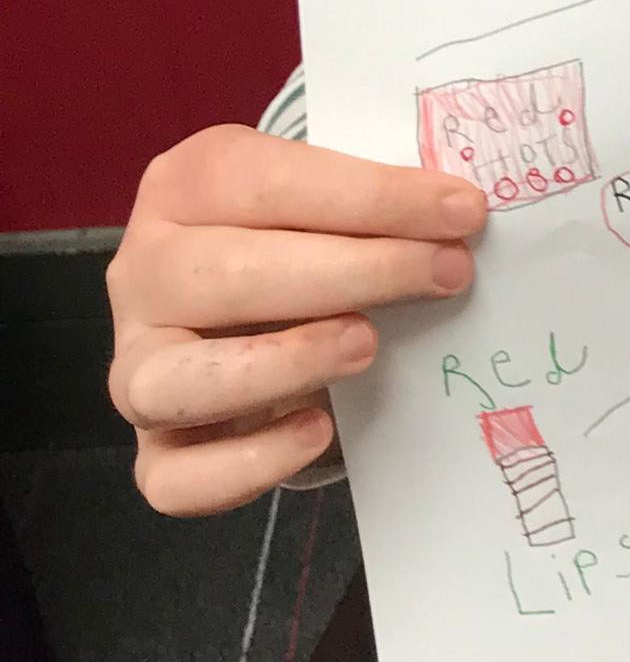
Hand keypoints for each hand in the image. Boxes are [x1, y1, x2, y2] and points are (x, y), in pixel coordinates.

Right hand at [108, 126, 486, 514]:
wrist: (254, 308)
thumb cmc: (301, 238)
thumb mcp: (327, 202)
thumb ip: (372, 204)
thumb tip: (459, 217)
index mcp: (185, 186)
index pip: (268, 184)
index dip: (371, 198)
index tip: (462, 212)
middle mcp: (145, 273)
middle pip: (229, 274)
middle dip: (354, 272)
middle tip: (445, 274)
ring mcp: (136, 364)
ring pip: (171, 380)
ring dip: (280, 363)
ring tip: (367, 346)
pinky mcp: (155, 449)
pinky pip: (176, 478)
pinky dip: (247, 463)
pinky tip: (318, 430)